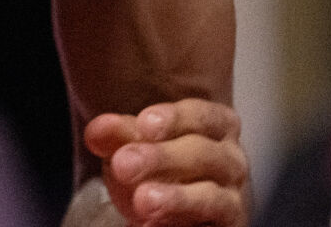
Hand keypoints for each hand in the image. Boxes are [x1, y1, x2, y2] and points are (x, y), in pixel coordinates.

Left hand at [83, 98, 248, 225]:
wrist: (178, 215)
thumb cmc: (163, 172)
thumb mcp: (139, 149)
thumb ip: (120, 136)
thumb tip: (98, 128)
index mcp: (217, 128)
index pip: (202, 116)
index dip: (175, 118)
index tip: (144, 123)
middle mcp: (231, 160)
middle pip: (202, 153)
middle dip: (162, 157)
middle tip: (124, 163)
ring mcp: (231, 198)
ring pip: (210, 195)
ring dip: (176, 197)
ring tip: (143, 200)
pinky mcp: (228, 226)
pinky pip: (210, 226)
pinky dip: (181, 225)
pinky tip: (150, 226)